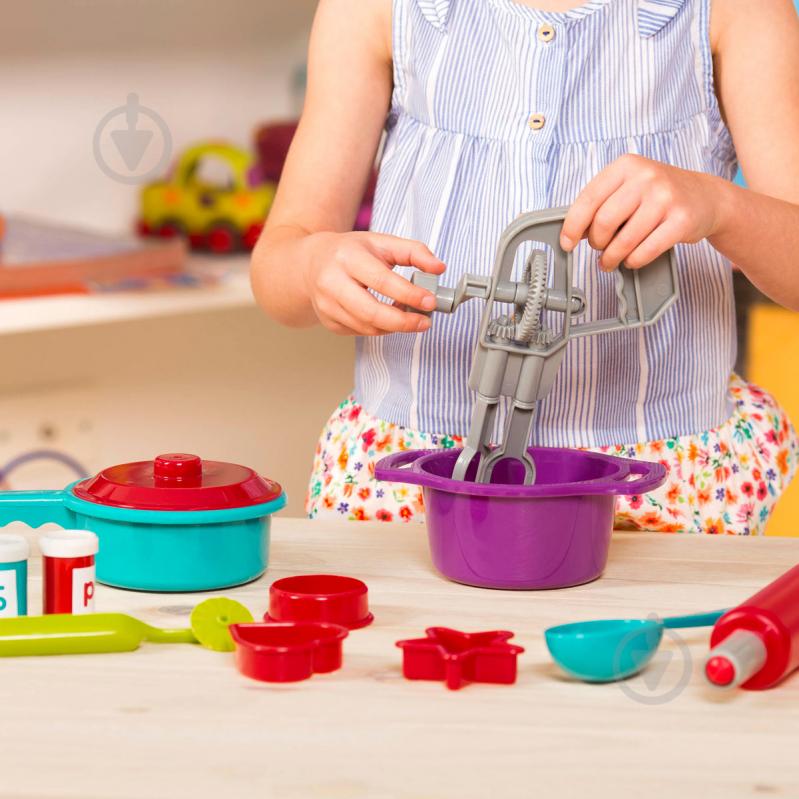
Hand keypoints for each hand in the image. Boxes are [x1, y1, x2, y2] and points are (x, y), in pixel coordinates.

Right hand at [302, 231, 444, 334]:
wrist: (310, 263)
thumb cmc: (351, 252)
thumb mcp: (381, 242)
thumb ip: (414, 252)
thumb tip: (439, 268)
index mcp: (347, 257)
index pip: (382, 281)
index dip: (409, 294)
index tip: (430, 302)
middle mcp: (332, 282)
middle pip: (371, 312)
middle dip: (403, 322)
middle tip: (425, 322)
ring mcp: (327, 305)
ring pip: (367, 327)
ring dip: (394, 327)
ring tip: (409, 317)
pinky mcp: (328, 322)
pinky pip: (361, 332)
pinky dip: (380, 329)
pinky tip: (388, 317)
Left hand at [560, 154, 722, 269]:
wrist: (706, 197)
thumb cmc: (660, 195)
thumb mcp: (630, 186)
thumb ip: (603, 202)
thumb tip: (573, 231)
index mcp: (627, 166)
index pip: (588, 199)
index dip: (573, 226)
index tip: (567, 243)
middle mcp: (646, 178)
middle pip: (603, 222)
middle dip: (597, 243)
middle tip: (600, 248)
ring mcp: (665, 198)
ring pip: (623, 241)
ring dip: (612, 257)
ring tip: (612, 260)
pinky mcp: (681, 221)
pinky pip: (644, 251)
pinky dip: (633, 261)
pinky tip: (631, 260)